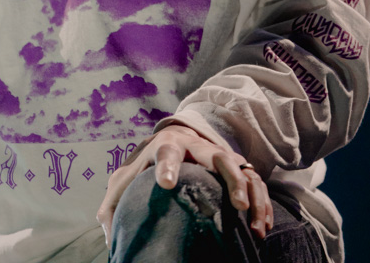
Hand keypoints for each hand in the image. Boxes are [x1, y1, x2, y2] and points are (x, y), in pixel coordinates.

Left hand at [96, 124, 272, 248]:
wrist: (173, 139)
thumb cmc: (146, 166)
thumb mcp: (126, 179)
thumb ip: (113, 202)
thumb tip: (107, 230)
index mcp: (166, 146)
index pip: (165, 152)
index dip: (166, 166)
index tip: (166, 183)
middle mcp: (196, 147)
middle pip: (217, 156)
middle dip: (229, 178)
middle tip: (236, 205)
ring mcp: (218, 155)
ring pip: (241, 168)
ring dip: (251, 195)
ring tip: (255, 226)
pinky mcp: (235, 167)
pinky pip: (255, 181)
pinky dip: (261, 203)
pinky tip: (262, 227)